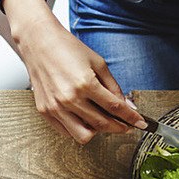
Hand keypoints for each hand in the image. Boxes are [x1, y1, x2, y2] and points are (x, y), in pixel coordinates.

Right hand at [7, 3, 142, 142]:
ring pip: (84, 136)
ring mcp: (56, 107)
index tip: (140, 123)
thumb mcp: (97, 63)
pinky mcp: (45, 111)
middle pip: (102, 124)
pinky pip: (67, 132)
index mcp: (85, 83)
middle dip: (119, 127)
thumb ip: (113, 87)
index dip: (131, 118)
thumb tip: (127, 105)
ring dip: (97, 131)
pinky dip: (79, 128)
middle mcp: (69, 98)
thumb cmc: (66, 48)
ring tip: (101, 121)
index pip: (115, 108)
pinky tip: (84, 118)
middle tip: (125, 124)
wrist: (38, 42)